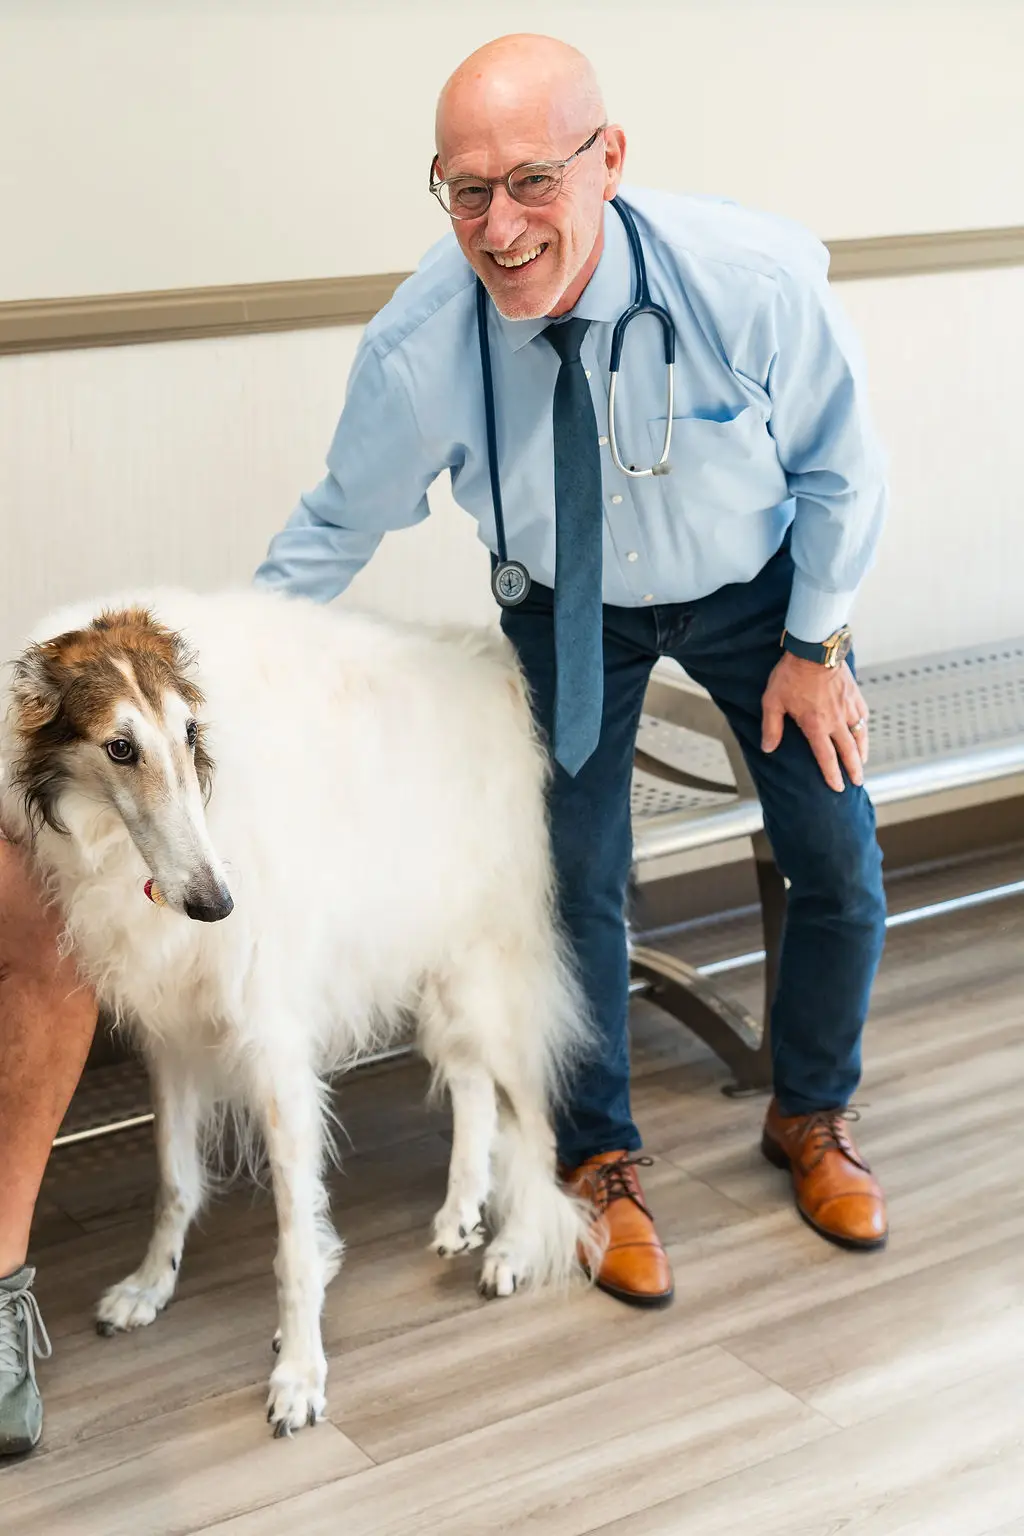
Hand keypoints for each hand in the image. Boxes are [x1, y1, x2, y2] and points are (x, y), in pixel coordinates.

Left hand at [761, 652, 868, 791]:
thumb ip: (772, 727)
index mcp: (816, 726)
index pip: (826, 758)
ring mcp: (848, 708)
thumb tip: (768, 748)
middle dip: (853, 770)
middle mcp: (836, 721)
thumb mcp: (773, 701)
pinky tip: (863, 732)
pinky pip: (863, 717)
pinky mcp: (854, 695)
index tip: (837, 787)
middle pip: (848, 752)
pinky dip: (864, 729)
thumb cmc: (791, 674)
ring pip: (859, 736)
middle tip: (856, 782)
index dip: (832, 775)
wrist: (815, 649)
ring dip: (861, 752)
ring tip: (862, 763)